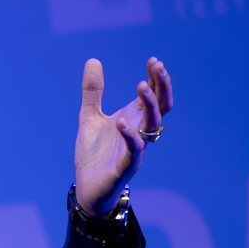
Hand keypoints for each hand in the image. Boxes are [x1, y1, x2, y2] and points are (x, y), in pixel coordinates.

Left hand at [74, 57, 173, 215]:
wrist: (86, 187)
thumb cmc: (93, 154)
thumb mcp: (89, 117)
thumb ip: (93, 92)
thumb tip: (93, 60)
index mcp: (133, 120)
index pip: (153, 96)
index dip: (156, 79)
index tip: (153, 60)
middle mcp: (139, 132)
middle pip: (161, 107)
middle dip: (161, 87)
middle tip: (156, 66)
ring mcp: (135, 149)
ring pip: (153, 126)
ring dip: (149, 105)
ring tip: (140, 86)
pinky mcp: (125, 167)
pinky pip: (134, 150)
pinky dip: (130, 136)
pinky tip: (121, 122)